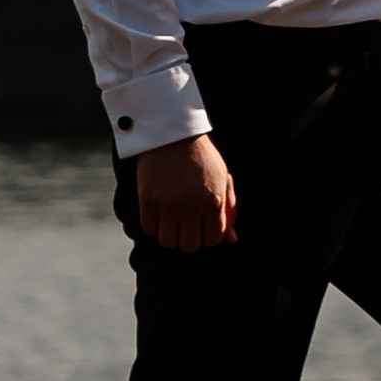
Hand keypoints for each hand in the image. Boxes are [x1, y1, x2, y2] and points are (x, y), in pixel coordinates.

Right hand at [135, 134, 236, 250]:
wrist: (172, 134)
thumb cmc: (202, 157)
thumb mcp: (223, 178)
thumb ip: (229, 210)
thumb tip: (232, 239)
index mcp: (213, 202)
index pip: (212, 240)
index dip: (207, 235)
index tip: (202, 223)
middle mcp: (191, 207)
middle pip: (190, 246)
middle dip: (189, 237)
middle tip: (186, 222)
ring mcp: (168, 205)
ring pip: (168, 242)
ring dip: (170, 233)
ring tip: (171, 217)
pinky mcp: (148, 201)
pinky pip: (149, 229)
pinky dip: (153, 224)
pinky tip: (158, 210)